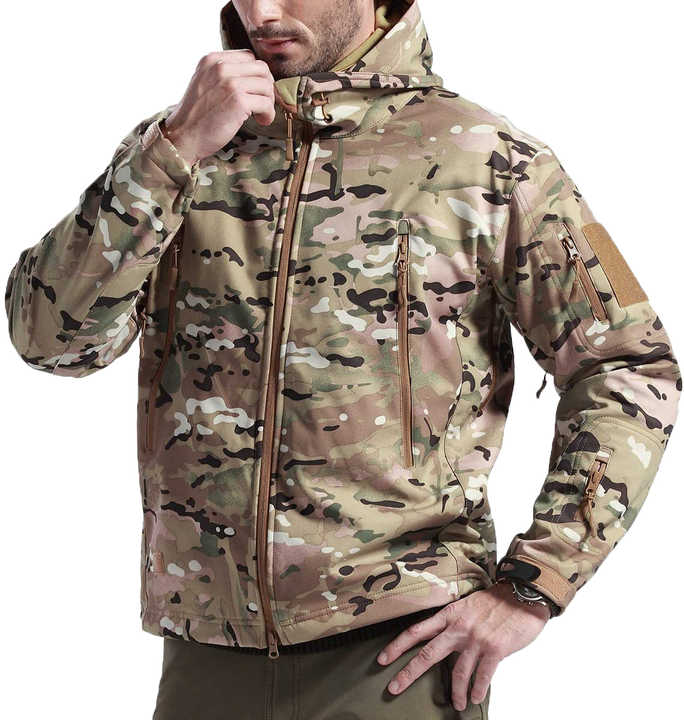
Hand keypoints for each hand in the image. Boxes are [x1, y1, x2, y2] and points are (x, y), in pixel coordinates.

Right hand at [163, 50, 275, 165]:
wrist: (183, 136)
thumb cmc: (195, 116)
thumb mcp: (204, 83)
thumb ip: (223, 75)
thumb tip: (252, 78)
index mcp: (212, 60)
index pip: (248, 57)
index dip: (257, 75)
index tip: (256, 91)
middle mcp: (221, 67)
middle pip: (261, 69)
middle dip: (267, 87)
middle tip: (263, 103)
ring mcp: (230, 83)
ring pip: (266, 85)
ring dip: (269, 102)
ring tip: (261, 115)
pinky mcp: (238, 101)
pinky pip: (266, 103)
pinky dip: (268, 114)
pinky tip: (262, 121)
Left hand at [376, 581, 550, 711]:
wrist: (522, 594)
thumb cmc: (495, 600)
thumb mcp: (467, 605)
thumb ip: (453, 622)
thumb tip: (441, 640)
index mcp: (449, 615)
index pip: (416, 631)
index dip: (397, 645)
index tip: (382, 659)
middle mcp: (458, 627)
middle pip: (428, 653)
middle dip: (408, 673)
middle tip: (394, 688)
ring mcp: (476, 639)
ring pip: (458, 672)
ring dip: (455, 692)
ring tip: (456, 704)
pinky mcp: (495, 648)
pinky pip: (482, 676)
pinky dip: (477, 690)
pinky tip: (474, 698)